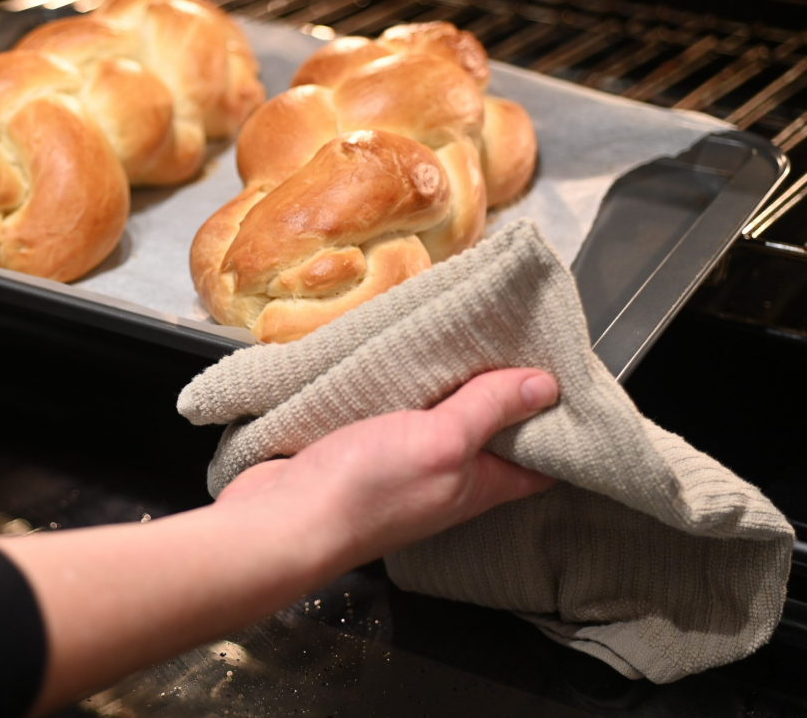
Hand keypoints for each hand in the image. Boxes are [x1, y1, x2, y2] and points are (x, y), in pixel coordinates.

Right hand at [217, 367, 557, 572]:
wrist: (284, 518)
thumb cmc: (367, 490)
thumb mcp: (442, 442)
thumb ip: (488, 410)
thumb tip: (546, 386)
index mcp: (480, 485)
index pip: (540, 459)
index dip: (557, 420)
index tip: (565, 370)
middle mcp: (447, 478)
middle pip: (490, 433)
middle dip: (502, 389)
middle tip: (513, 333)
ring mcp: (403, 465)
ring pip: (440, 418)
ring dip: (449, 382)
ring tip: (464, 331)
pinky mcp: (362, 449)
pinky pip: (394, 411)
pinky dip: (403, 385)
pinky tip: (403, 354)